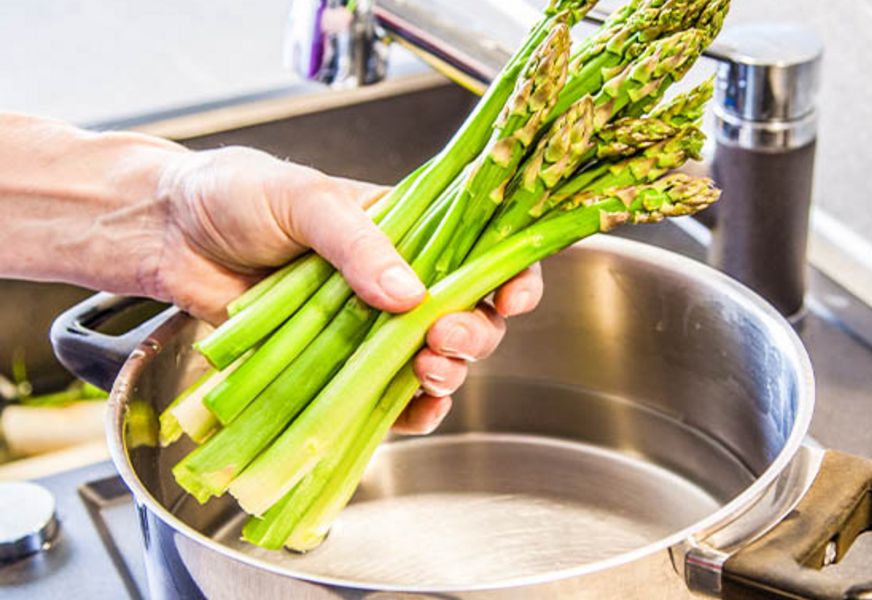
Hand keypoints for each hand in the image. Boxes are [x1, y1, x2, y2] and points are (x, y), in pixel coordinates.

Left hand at [155, 146, 542, 432]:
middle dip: (474, 333)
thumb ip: (359, 242)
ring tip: (429, 372)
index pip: (479, 251)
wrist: (167, 234)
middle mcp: (396, 280)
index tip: (513, 296)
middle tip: (447, 337)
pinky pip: (384, 398)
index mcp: (405, 229)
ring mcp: (368, 328)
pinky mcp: (335, 367)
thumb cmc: (234, 195)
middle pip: (468, 315)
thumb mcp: (304, 200)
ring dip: (448, 374)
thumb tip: (410, 293)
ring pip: (434, 361)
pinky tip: (412, 411)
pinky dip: (406, 412)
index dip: (509, 275)